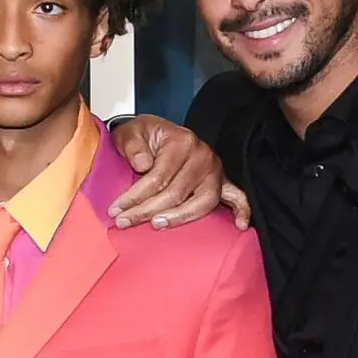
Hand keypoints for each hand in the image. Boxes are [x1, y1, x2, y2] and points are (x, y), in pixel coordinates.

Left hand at [108, 119, 238, 230]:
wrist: (156, 134)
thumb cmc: (144, 135)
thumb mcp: (130, 132)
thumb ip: (132, 145)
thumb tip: (142, 165)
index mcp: (181, 141)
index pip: (158, 177)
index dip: (134, 197)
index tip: (115, 210)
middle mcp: (202, 155)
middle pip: (177, 193)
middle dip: (147, 211)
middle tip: (124, 222)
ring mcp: (214, 170)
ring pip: (203, 201)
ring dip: (180, 217)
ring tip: (157, 225)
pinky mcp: (222, 181)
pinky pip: (237, 196)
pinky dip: (241, 210)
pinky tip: (240, 225)